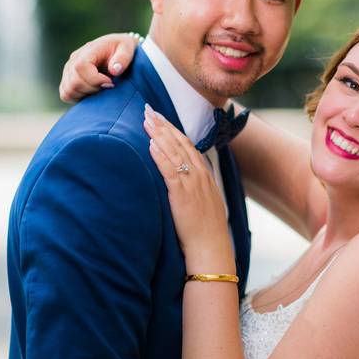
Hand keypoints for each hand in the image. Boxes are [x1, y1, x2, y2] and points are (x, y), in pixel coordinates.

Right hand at [58, 32, 138, 102]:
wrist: (115, 49)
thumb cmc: (122, 49)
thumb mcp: (127, 48)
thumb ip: (123, 58)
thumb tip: (114, 70)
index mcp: (88, 50)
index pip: (81, 67)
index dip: (95, 79)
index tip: (110, 82)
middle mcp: (74, 59)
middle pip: (74, 82)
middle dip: (93, 89)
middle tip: (107, 87)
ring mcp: (68, 70)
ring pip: (68, 91)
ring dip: (86, 95)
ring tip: (100, 89)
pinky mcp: (67, 80)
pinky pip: (66, 94)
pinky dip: (79, 98)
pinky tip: (92, 92)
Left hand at [143, 105, 234, 271]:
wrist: (211, 248)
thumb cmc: (205, 229)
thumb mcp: (204, 201)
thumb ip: (194, 186)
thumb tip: (182, 178)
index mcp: (205, 175)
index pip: (187, 145)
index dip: (173, 130)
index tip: (160, 117)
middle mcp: (200, 175)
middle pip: (180, 142)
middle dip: (163, 125)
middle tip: (149, 110)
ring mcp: (192, 183)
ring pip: (174, 152)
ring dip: (159, 134)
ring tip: (146, 120)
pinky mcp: (182, 194)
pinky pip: (170, 170)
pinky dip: (160, 155)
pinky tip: (151, 145)